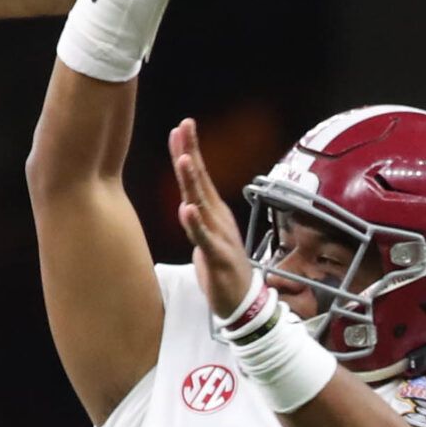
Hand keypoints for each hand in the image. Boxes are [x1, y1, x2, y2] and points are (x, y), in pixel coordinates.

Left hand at [172, 118, 255, 318]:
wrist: (244, 300)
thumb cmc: (223, 266)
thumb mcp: (206, 234)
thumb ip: (196, 216)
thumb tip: (186, 198)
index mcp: (214, 211)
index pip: (200, 176)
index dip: (190, 151)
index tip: (181, 126)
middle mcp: (217, 218)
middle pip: (201, 182)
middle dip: (191, 153)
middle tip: (184, 127)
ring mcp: (219, 236)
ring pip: (202, 205)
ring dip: (193, 182)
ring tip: (185, 159)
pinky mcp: (218, 257)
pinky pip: (204, 239)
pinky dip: (195, 224)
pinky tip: (187, 209)